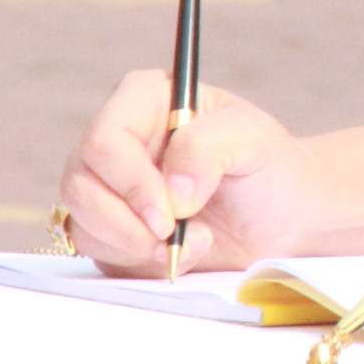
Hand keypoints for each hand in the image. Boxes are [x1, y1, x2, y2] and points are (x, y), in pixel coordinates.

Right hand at [59, 71, 327, 273]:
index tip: (171, 213)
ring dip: (136, 247)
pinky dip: (137, 263)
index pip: (105, 140)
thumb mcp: (254, 140)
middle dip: (129, 223)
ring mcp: (108, 185)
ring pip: (83, 222)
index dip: (131, 182)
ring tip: (195, 244)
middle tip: (175, 237)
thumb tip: (172, 192)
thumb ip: (210, 147)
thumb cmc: (269, 167)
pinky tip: (178, 254)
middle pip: (81, 185)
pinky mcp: (110, 228)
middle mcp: (118, 139)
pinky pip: (98, 251)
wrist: (282, 219)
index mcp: (145, 100)